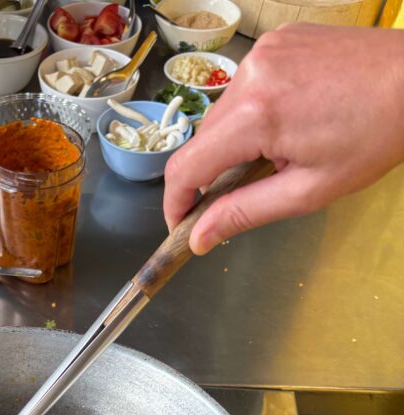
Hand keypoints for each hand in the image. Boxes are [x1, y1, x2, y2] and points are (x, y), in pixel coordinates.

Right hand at [163, 24, 403, 254]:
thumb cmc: (374, 136)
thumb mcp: (307, 191)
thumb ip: (244, 213)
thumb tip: (199, 238)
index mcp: (256, 116)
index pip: (186, 166)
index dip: (176, 202)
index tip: (182, 223)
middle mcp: (251, 75)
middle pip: (203, 140)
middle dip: (213, 173)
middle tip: (242, 195)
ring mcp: (263, 52)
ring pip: (223, 114)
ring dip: (235, 141)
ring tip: (279, 153)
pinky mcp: (277, 41)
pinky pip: (246, 87)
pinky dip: (254, 112)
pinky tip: (288, 122)